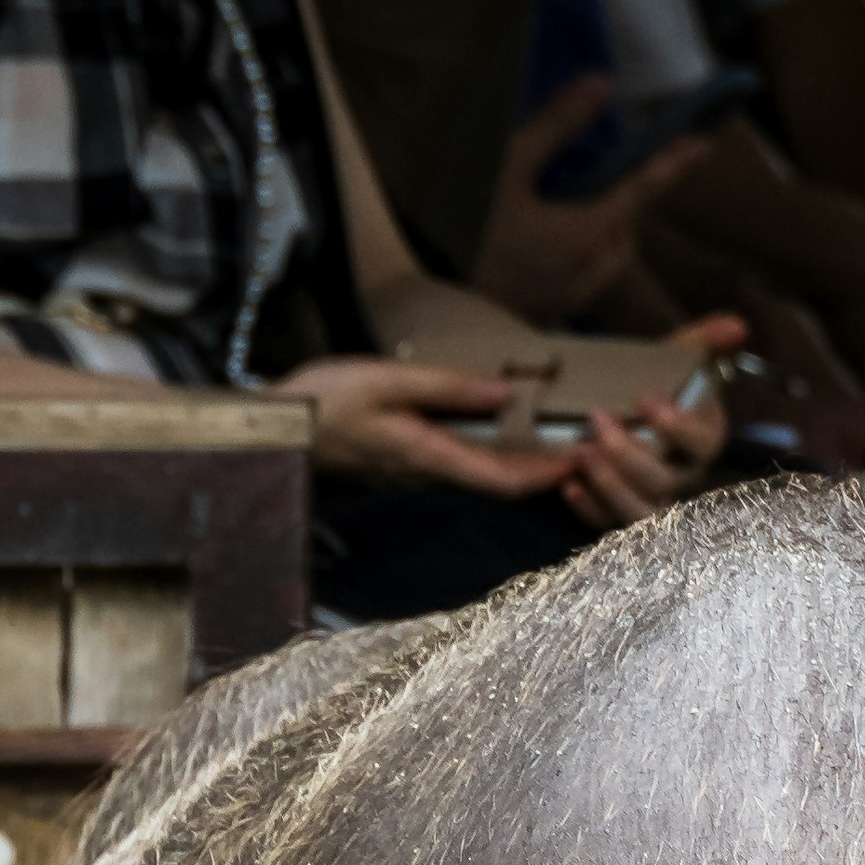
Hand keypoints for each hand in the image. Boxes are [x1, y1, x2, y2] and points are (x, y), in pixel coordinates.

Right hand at [291, 358, 588, 493]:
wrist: (276, 431)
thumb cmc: (324, 401)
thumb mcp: (386, 381)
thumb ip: (446, 388)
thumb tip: (504, 393)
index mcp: (427, 457)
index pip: (500, 480)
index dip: (545, 475)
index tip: (582, 461)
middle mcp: (428, 476)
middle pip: (499, 483)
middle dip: (545, 471)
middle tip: (588, 450)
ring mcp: (418, 474)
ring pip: (481, 474)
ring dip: (521, 462)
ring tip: (560, 438)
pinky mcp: (407, 464)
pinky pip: (461, 463)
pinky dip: (492, 453)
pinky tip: (508, 431)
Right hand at [472, 77, 713, 328]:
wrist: (431, 301)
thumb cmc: (464, 228)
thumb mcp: (508, 165)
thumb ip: (557, 125)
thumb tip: (603, 83)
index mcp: (583, 236)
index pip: (641, 193)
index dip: (672, 166)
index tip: (703, 145)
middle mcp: (584, 276)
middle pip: (626, 237)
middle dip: (629, 207)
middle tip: (618, 177)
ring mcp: (563, 303)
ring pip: (606, 265)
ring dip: (606, 236)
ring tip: (580, 208)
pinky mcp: (542, 318)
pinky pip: (580, 285)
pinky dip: (581, 259)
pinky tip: (548, 245)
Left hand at [557, 315, 744, 525]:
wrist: (628, 409)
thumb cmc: (659, 383)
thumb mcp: (680, 356)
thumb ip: (706, 340)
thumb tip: (738, 326)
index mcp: (704, 441)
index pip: (701, 443)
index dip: (675, 426)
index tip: (643, 398)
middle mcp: (684, 478)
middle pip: (665, 481)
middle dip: (630, 454)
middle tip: (598, 421)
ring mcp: (655, 501)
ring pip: (641, 512)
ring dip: (610, 486)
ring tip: (580, 454)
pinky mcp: (623, 516)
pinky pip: (608, 526)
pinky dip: (588, 509)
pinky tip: (568, 484)